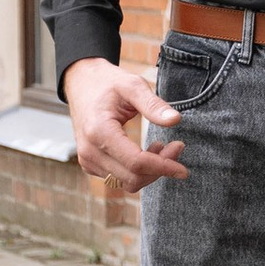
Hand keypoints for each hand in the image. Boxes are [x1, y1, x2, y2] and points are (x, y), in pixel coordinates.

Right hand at [65, 57, 190, 189]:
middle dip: (160, 169)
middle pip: (133, 177)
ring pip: (127, 182)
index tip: (183, 168)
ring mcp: (88, 160)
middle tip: (177, 147)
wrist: (81, 84)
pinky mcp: (90, 164)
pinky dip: (138, 171)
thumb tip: (175, 120)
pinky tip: (147, 152)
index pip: (136, 162)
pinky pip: (119, 178)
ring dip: (150, 171)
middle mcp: (90, 151)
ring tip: (163, 147)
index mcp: (99, 131)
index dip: (163, 167)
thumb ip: (153, 104)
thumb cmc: (108, 83)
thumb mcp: (132, 85)